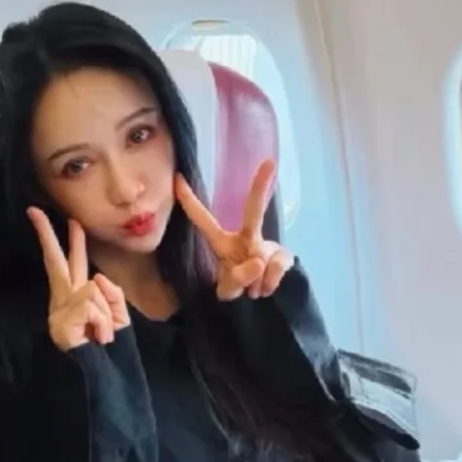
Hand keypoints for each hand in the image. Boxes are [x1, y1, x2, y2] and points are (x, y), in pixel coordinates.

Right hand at [27, 208, 130, 350]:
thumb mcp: (117, 319)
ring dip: (107, 317)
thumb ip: (112, 296)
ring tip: (102, 339)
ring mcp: (59, 310)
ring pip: (93, 290)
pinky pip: (92, 306)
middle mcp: (63, 299)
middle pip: (55, 260)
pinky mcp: (60, 322)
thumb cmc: (107, 352)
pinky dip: (102, 324)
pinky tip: (97, 340)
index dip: (69, 240)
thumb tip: (97, 279)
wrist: (98, 381)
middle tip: (34, 210)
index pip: (73, 263)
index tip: (64, 219)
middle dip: (46, 235)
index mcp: (76, 296)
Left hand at [174, 159, 292, 300]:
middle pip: (253, 210)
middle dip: (260, 187)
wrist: (261, 297)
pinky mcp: (284, 254)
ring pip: (262, 258)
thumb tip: (258, 262)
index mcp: (222, 241)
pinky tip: (267, 287)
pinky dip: (270, 283)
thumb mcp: (228, 290)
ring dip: (255, 282)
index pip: (203, 220)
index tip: (177, 177)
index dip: (189, 200)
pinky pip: (277, 267)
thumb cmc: (236, 286)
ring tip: (253, 290)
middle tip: (269, 163)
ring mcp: (267, 244)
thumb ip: (236, 279)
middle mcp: (246, 236)